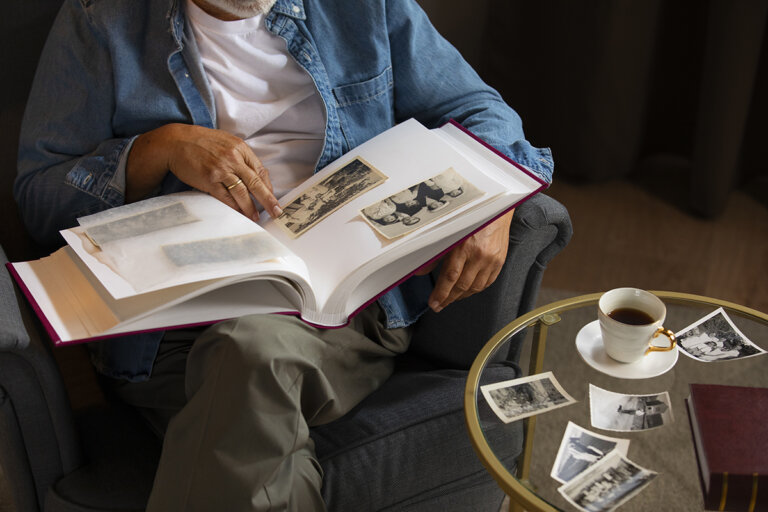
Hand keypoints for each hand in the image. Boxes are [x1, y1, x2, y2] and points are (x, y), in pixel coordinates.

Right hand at [126, 124, 281, 220]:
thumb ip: (241, 156)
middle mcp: (233, 158)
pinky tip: (240, 213)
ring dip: (250, 207)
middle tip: (276, 212)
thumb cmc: (201, 142)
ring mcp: (221, 169)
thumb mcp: (226, 142)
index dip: (268, 186)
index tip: (273, 198)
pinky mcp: (209, 180)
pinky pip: (225, 197)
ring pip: (242, 193)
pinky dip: (234, 207)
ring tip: (256, 217)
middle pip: (256, 183)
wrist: (175, 142)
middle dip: (268, 200)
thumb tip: (256, 175)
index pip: (260, 170)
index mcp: (240, 148)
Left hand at [418, 210, 513, 312]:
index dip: (441, 293)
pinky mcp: (500, 262)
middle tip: (439, 305)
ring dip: (462, 296)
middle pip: (462, 286)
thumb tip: (421, 270)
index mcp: (464, 246)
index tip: (434, 303)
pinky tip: (468, 291)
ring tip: (452, 299)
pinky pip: (487, 283)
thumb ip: (436, 254)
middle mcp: (479, 255)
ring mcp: (491, 260)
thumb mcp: (450, 232)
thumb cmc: (472, 218)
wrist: (495, 209)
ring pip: (475, 287)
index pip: (450, 277)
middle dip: (449, 299)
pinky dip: (476, 289)